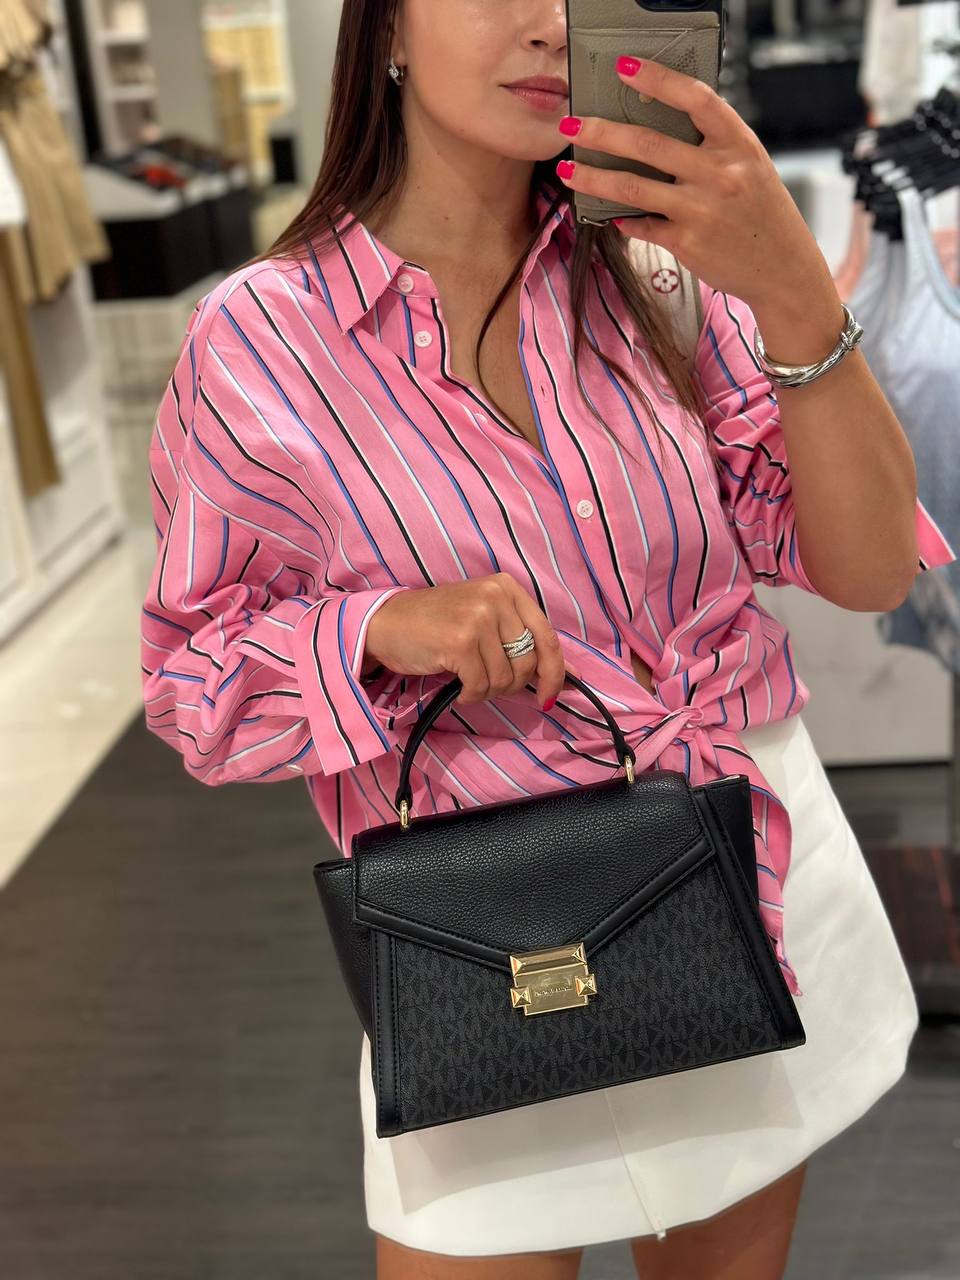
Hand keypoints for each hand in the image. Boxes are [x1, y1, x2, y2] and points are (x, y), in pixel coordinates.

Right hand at [364, 574, 582, 709]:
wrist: (386, 622)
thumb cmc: (437, 624)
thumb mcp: (485, 619)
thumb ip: (523, 640)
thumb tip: (572, 675)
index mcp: (508, 588)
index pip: (548, 637)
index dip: (555, 672)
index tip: (551, 696)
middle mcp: (496, 597)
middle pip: (528, 661)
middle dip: (513, 684)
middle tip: (488, 684)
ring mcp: (478, 617)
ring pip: (505, 677)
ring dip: (488, 690)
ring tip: (468, 681)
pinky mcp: (460, 641)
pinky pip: (481, 685)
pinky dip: (471, 695)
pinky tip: (458, 688)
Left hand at [554, 56, 837, 312]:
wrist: (783, 268)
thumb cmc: (762, 213)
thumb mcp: (749, 166)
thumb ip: (712, 146)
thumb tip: (656, 128)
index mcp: (738, 144)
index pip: (695, 98)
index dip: (658, 79)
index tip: (624, 68)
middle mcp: (720, 173)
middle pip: (647, 143)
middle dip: (601, 133)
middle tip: (572, 126)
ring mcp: (701, 209)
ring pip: (632, 186)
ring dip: (593, 178)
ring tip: (568, 171)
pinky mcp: (686, 242)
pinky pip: (641, 224)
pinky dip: (623, 219)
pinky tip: (610, 216)